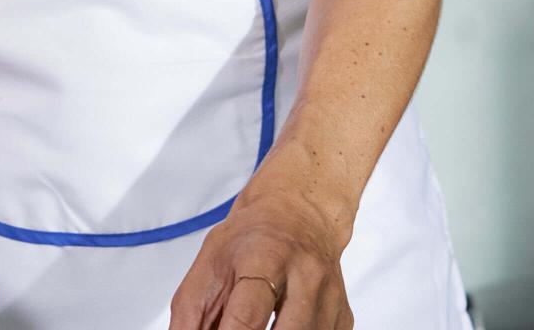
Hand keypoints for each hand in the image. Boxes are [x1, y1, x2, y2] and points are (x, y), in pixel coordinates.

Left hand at [169, 183, 353, 329]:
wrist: (299, 214)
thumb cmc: (249, 239)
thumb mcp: (207, 265)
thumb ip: (190, 312)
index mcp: (264, 258)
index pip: (247, 314)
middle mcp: (305, 276)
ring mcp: (330, 298)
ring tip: (253, 326)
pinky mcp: (343, 316)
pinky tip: (279, 326)